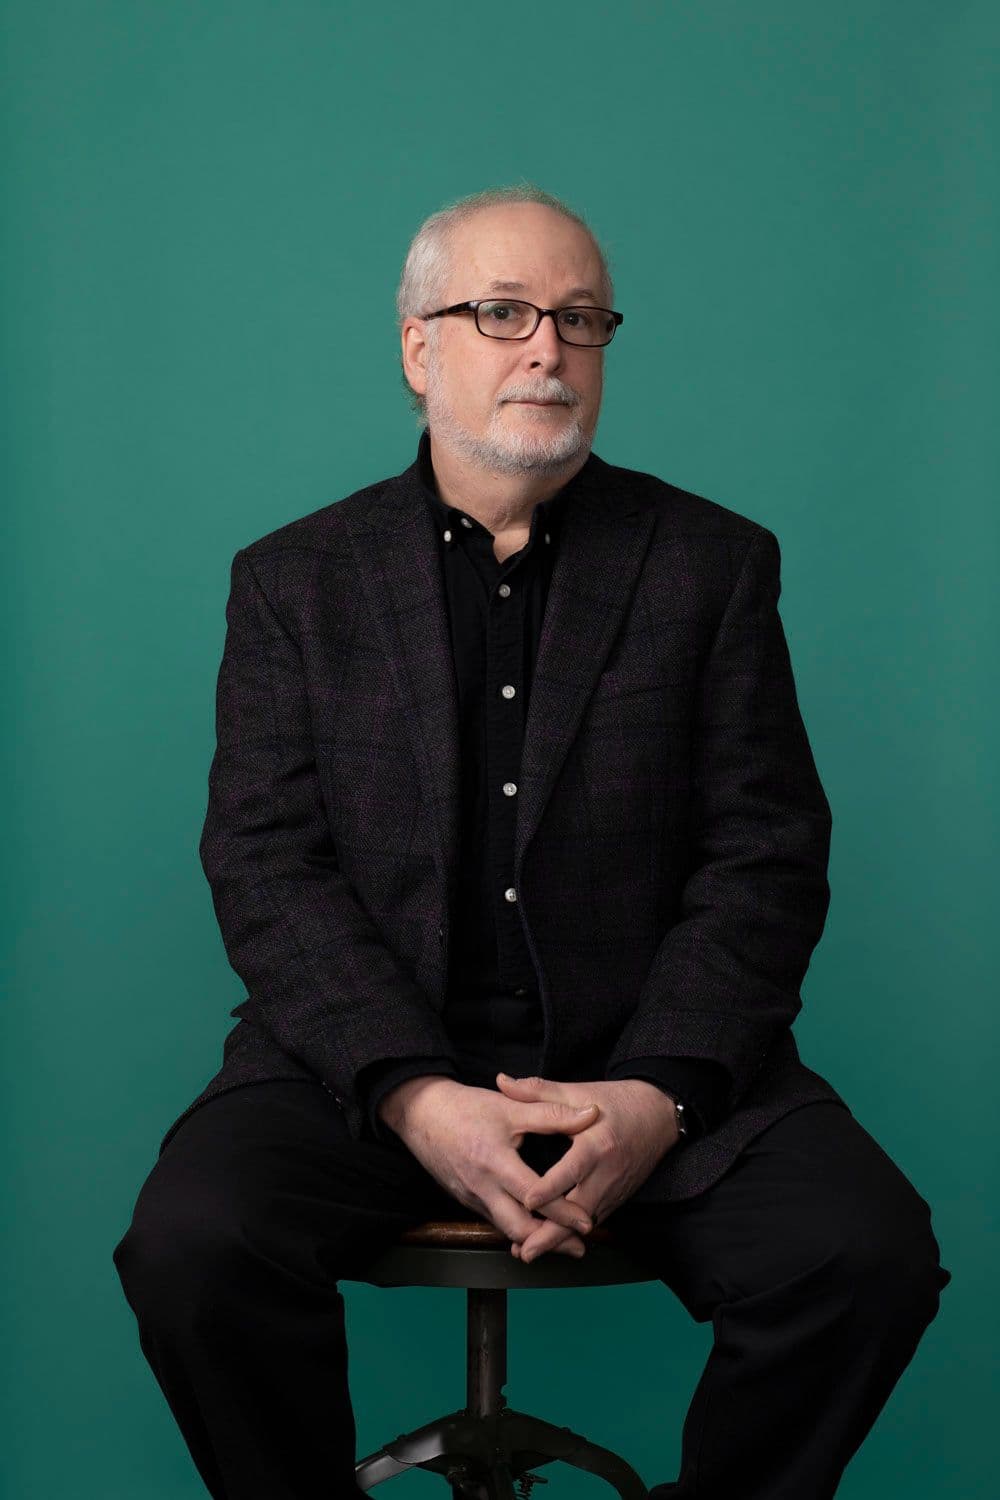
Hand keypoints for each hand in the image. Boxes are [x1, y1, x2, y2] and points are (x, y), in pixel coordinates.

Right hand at [379, 1074, 601, 1257]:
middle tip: (579, 1246)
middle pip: (518, 1229)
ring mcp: (471, 1198)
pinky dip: (516, 1229)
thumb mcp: (511, 1108)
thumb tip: (591, 1114)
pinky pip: (494, 1222)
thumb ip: (553, 1114)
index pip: (533, 1196)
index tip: (586, 1223)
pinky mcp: (466, 1201)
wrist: (421, 1114)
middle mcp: (482, 1187)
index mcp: (494, 1162)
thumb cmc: (467, 1108)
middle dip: (550, 1241)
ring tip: (563, 1244)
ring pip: (505, 1230)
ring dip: (534, 1240)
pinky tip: (533, 1229)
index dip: (561, 1212)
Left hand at [494, 1074, 680, 1262]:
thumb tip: (502, 1082)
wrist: (659, 1114)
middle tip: (523, 1250)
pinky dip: (572, 1233)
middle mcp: (607, 1172)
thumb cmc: (618, 1101)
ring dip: (558, 1240)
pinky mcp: (618, 1198)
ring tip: (527, 1252)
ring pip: (585, 1222)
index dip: (549, 1187)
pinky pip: (593, 1219)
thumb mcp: (579, 1091)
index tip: (527, 1200)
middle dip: (551, 1233)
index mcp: (596, 1144)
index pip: (571, 1170)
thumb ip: (538, 1091)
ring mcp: (614, 1189)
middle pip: (578, 1211)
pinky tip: (551, 1242)